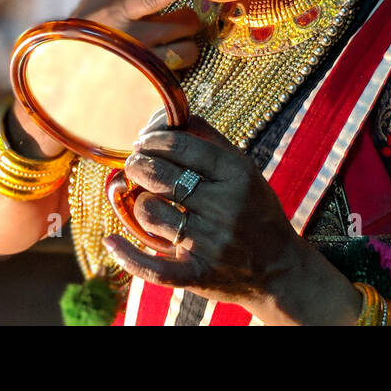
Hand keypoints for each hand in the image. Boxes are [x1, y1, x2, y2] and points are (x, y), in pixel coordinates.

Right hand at [69, 0, 201, 72]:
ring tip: (176, 46)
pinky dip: (178, 70)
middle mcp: (134, 40)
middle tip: (181, 21)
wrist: (66, 75)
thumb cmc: (84, 30)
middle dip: (188, 21)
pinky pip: (178, 76)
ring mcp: (142, 66)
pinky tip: (166, 69)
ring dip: (186, 48)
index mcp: (121, 14)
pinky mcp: (148, 86)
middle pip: (181, 25)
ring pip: (186, 53)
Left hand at [105, 117, 360, 324]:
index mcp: (237, 174)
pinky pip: (153, 266)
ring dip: (140, 205)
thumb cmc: (254, 209)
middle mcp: (225, 207)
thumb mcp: (243, 169)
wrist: (279, 269)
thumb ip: (208, 141)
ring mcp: (211, 243)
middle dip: (138, 165)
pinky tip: (112, 241)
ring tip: (147, 201)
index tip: (143, 140)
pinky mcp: (198, 274)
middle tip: (135, 164)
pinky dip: (127, 255)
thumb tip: (168, 116)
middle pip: (160, 176)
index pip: (183, 146)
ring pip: (150, 213)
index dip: (154, 139)